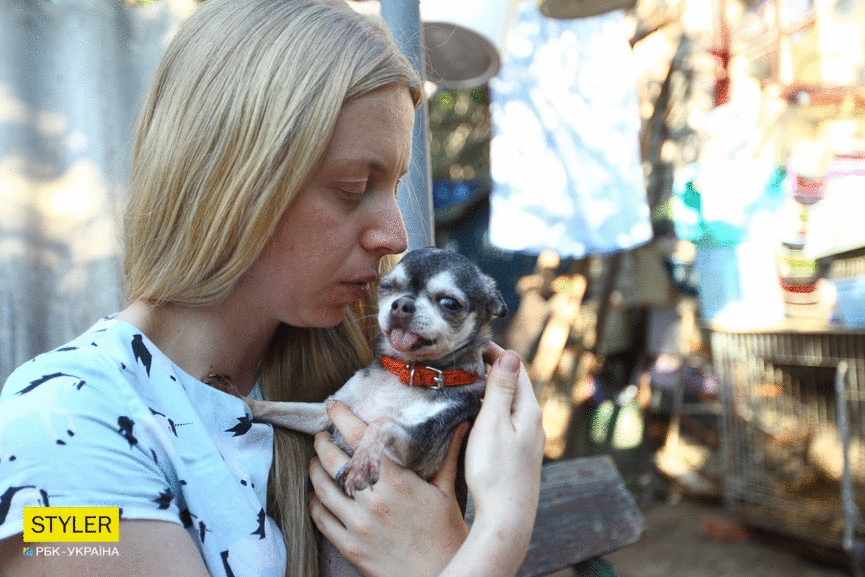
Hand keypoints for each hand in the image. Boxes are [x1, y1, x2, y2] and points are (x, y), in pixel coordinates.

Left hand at [309, 401, 468, 576]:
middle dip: (323, 443)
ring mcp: (358, 525)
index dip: (342, 418)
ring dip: (315, 470)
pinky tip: (319, 495)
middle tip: (322, 435)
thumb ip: (448, 456)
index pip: (360, 440)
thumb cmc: (447, 537)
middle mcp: (373, 501)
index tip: (333, 407)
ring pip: (322, 488)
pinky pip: (321, 518)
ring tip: (316, 461)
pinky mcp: (350, 547)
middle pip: (333, 461)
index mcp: (397, 483)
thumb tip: (460, 424)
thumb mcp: (448, 493)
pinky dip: (315, 502)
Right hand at [440, 344, 544, 576]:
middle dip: (496, 370)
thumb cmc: (495, 471)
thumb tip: (510, 354)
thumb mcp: (493, 424)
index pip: (516, 370)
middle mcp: (534, 424)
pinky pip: (510, 424)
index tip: (475, 344)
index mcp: (528, 411)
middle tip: (469, 360)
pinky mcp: (521, 457)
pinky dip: (495, 412)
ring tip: (471, 385)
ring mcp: (530, 442)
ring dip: (495, 392)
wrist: (507, 519)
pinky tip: (481, 419)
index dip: (497, 354)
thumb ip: (501, 389)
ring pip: (513, 406)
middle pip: (517, 387)